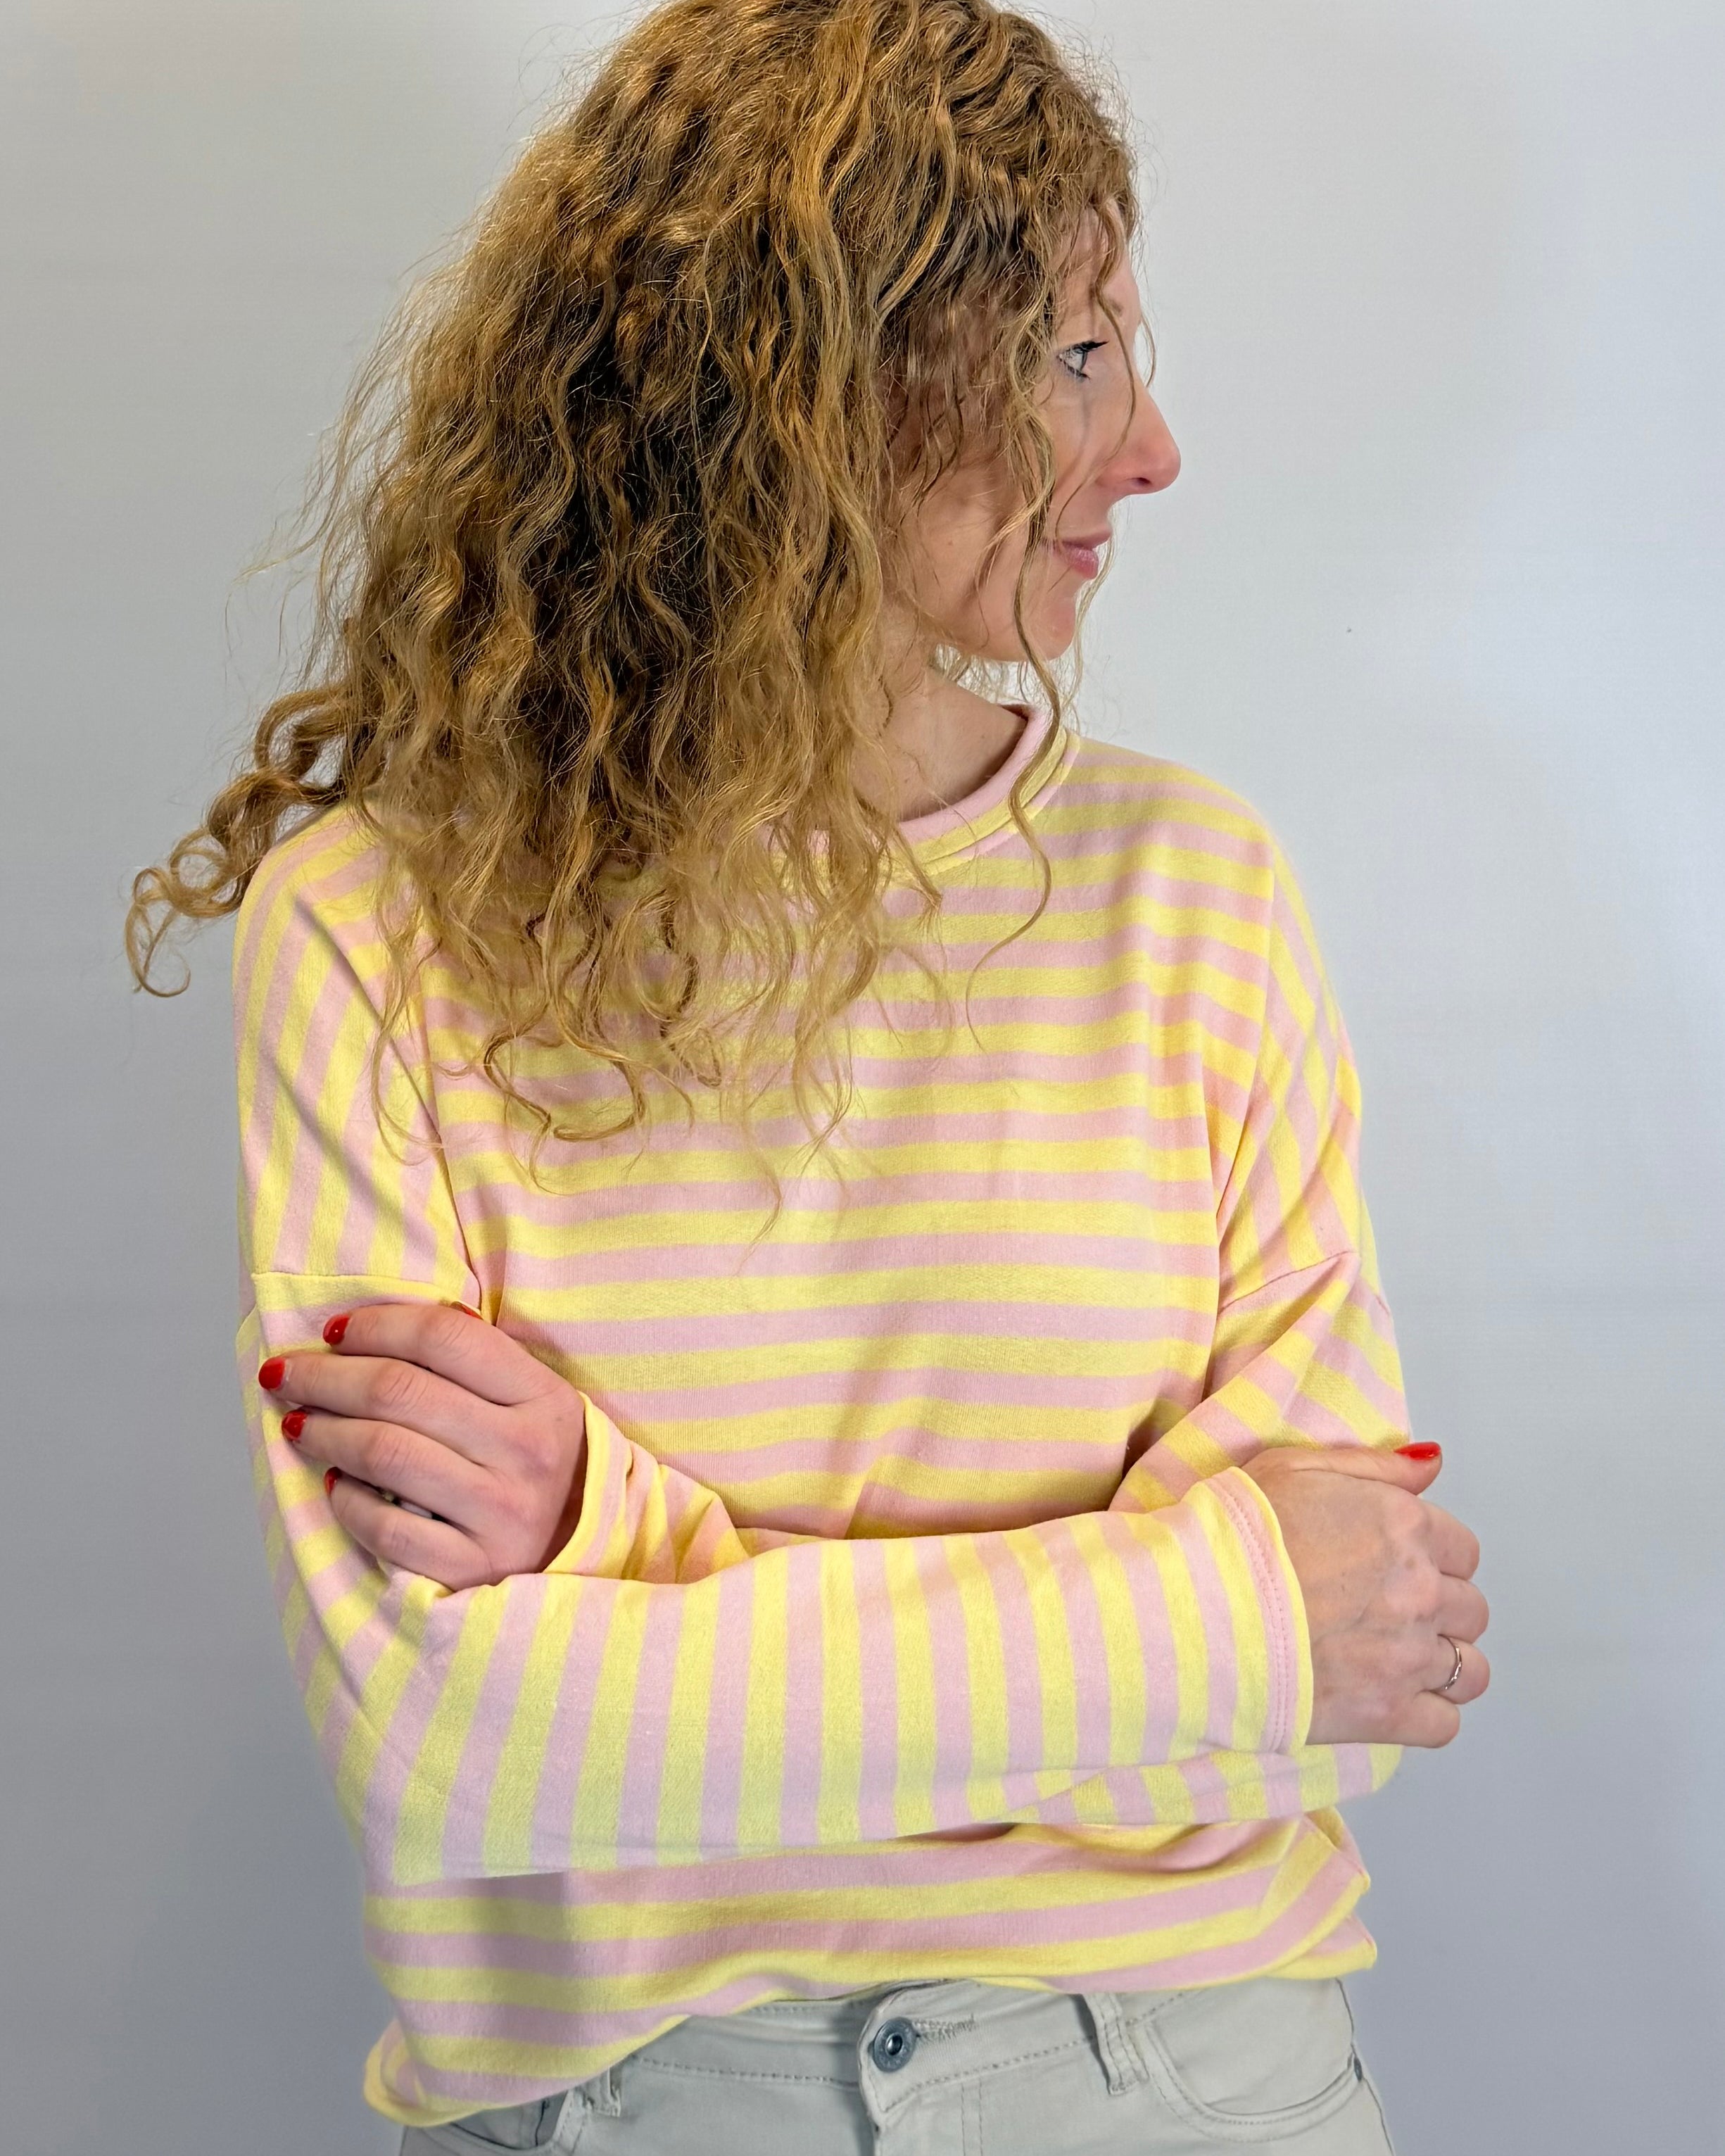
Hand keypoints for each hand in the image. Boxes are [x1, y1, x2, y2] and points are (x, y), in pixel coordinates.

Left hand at [258, 1301, 585, 1589]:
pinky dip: (347, 1502)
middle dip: (325, 1377)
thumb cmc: (539, 1465)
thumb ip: (478, 1362)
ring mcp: (500, 1512)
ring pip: (384, 1453)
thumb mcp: (536, 1401)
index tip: (332, 1331)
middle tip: (284, 1375)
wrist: (580, 1554)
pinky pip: (386, 1527)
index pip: (444, 1337)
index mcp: (543, 1396)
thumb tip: (381, 1324)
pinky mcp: (470, 1568)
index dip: (375, 1325)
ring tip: (297, 1423)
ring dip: (324, 1432)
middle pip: (400, 1391)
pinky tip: (334, 1484)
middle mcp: (526, 1451)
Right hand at [1240, 1443, 1488, 1747]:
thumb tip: (1432, 1464)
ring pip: (1470, 1669)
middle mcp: (1420, 1591)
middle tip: (1384, 1611)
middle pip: (1469, 1610)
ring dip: (1442, 1663)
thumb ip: (1374, 1465)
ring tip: (1394, 1659)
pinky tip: (1392, 1698)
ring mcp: (1408, 1657)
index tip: (1393, 1567)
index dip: (1430, 1557)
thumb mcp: (1293, 1467)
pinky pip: (1445, 1723)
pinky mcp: (1386, 1713)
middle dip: (1437, 1610)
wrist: (1196, 1606)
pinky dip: (1428, 1714)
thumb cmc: (1234, 1534)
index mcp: (1404, 1527)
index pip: (1462, 1549)